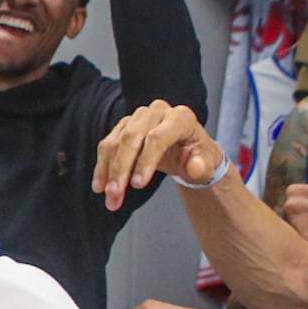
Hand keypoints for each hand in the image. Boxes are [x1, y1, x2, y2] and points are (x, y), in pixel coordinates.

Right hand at [92, 100, 224, 211]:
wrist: (188, 150)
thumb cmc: (198, 156)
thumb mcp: (206, 163)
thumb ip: (202, 166)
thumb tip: (194, 167)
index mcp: (180, 118)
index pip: (157, 138)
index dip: (145, 161)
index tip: (138, 185)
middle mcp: (157, 112)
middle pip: (131, 138)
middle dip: (121, 168)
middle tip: (115, 192)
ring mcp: (138, 117)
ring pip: (116, 142)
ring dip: (109, 171)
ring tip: (109, 196)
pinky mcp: (124, 126)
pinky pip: (108, 146)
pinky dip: (103, 168)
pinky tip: (101, 185)